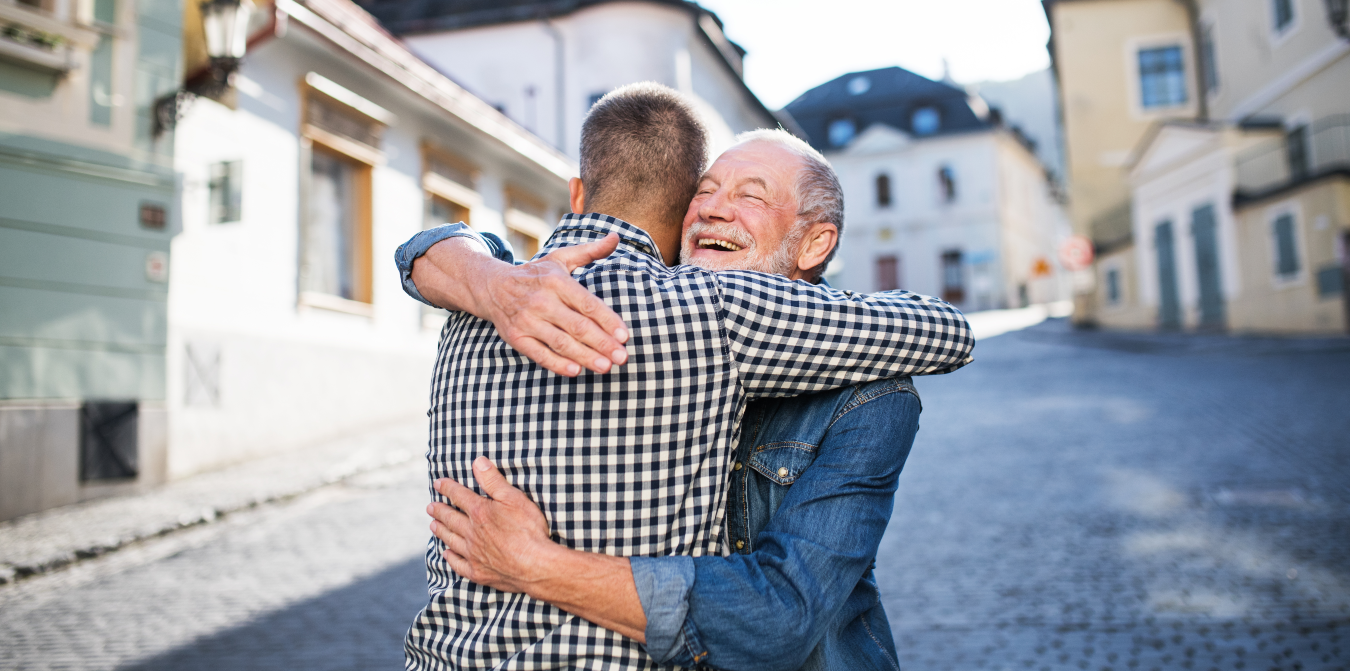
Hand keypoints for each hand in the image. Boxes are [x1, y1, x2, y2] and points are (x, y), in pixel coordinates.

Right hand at [427, 232, 630, 376]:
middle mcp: (542, 301)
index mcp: (556, 282)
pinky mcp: (516, 338)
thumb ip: (590, 251)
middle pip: (577, 326)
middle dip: (601, 343)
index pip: (587, 304)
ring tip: (606, 367)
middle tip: (622, 357)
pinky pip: (539, 354)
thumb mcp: (560, 258)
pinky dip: (557, 364)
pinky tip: (575, 371)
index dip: (607, 320)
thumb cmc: (535, 274)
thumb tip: (616, 237)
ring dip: (585, 356)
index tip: (624, 335)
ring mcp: (528, 321)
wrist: (492, 287)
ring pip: (561, 343)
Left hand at [428, 457, 558, 592]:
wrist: (535, 565)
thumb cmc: (528, 530)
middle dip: (439, 511)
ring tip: (433, 526)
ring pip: (451, 540)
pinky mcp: (478, 572)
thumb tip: (477, 462)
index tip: (438, 484)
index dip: (447, 488)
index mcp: (480, 513)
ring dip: (441, 531)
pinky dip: (450, 558)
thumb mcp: (514, 498)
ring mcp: (473, 554)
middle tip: (430, 508)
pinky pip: (458, 564)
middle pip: (451, 519)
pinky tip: (446, 554)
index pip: (459, 496)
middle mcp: (471, 533)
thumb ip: (494, 481)